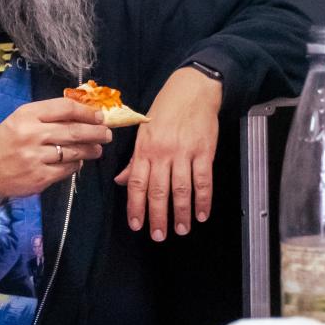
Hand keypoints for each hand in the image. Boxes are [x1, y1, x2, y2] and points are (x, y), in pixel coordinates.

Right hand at [0, 98, 109, 201]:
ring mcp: (36, 157)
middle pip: (75, 131)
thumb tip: (83, 113)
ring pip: (75, 152)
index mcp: (27, 115)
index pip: (65, 108)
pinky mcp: (40, 177)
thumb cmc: (6, 142)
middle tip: (107, 134)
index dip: (87, 112)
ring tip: (97, 149)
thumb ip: (47, 115)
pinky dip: (76, 165)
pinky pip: (68, 170)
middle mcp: (32, 134)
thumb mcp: (20, 120)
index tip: (99, 115)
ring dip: (91, 150)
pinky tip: (78, 162)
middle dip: (96, 132)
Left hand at [115, 67, 221, 240]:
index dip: (136, 207)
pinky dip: (203, 200)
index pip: (137, 184)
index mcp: (144, 149)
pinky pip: (203, 180)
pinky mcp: (204, 151)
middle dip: (157, 217)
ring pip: (181, 189)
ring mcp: (184, 152)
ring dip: (181, 213)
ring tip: (181, 230)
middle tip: (158, 236)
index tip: (136, 225)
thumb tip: (121, 181)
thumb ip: (135, 159)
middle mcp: (162, 152)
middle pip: (158, 191)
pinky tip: (201, 214)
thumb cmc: (167, 109)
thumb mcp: (144, 131)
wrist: (193, 89)